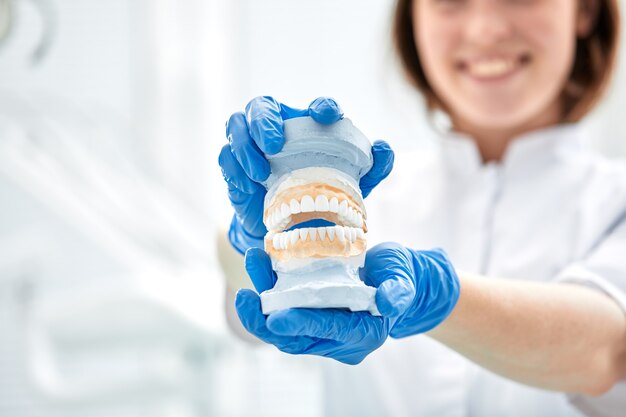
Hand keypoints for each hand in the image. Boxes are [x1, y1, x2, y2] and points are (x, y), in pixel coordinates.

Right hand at [218, 96, 394, 253]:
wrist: (289, 229)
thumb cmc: (320, 196)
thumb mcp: (350, 186)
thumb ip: (372, 168)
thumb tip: (384, 149)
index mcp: (307, 127)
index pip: (313, 109)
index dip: (320, 107)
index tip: (327, 116)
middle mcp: (277, 128)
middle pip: (261, 106)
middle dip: (265, 120)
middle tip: (274, 144)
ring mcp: (251, 146)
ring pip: (236, 125)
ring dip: (245, 146)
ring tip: (260, 173)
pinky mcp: (233, 167)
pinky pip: (225, 157)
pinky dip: (234, 168)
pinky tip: (248, 184)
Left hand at [235, 242, 459, 364]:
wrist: (393, 279)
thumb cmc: (399, 276)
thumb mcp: (403, 278)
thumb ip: (398, 290)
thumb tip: (389, 302)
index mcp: (364, 333)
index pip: (330, 330)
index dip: (303, 324)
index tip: (276, 317)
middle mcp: (340, 340)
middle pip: (296, 339)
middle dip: (265, 320)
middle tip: (245, 298)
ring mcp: (322, 331)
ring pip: (283, 327)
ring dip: (260, 302)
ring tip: (251, 264)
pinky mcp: (309, 317)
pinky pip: (283, 310)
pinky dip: (268, 290)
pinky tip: (259, 265)